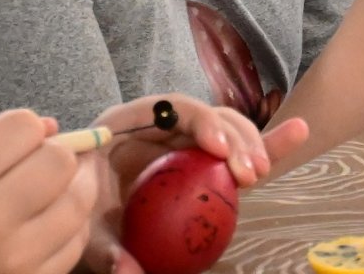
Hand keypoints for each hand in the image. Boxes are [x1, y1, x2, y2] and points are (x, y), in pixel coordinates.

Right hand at [0, 109, 99, 273]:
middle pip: (60, 161)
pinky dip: (71, 223)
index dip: (25, 128)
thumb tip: (52, 127)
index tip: (19, 140)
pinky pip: (77, 239)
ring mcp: (16, 258)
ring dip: (73, 186)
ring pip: (79, 199)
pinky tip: (51, 219)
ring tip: (54, 187)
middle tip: (43, 162)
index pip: (22, 127)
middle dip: (55, 154)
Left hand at [84, 95, 306, 273]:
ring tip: (259, 173)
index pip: (168, 106)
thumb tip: (131, 272)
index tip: (219, 151)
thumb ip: (106, 250)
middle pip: (205, 115)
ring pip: (224, 129)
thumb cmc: (71, 210)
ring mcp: (179, 142)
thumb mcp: (83, 230)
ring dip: (249, 144)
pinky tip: (298, 133)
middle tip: (249, 172)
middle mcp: (156, 125)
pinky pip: (232, 152)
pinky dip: (263, 145)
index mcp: (123, 123)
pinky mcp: (196, 163)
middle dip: (234, 136)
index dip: (200, 121)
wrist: (66, 208)